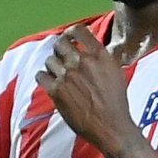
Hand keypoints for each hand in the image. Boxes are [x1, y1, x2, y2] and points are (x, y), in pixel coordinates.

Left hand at [38, 26, 135, 155]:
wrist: (110, 126)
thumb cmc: (116, 102)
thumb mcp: (116, 73)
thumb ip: (104, 58)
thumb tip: (97, 49)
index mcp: (99, 55)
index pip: (79, 31)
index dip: (71, 33)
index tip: (69, 37)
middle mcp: (82, 62)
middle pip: (60, 44)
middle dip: (59, 49)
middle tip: (60, 57)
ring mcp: (68, 76)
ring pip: (49, 60)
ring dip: (52, 66)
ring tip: (57, 74)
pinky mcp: (57, 91)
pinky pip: (41, 76)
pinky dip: (43, 78)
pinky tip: (48, 82)